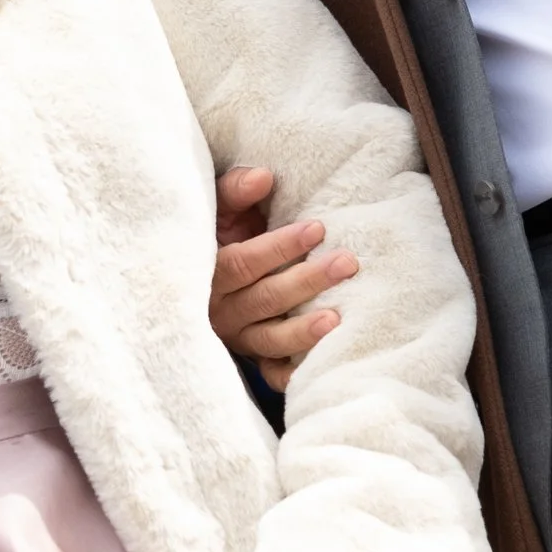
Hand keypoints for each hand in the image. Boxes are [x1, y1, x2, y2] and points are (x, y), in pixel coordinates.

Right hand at [211, 168, 356, 378]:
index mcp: (207, 273)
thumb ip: (235, 190)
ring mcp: (237, 338)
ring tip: (337, 319)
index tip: (318, 229)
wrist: (204, 276)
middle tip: (346, 263)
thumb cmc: (221, 234)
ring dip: (303, 331)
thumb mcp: (219, 210)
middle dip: (306, 282)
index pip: (243, 263)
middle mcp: (219, 311)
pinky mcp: (253, 358)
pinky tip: (323, 364)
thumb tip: (263, 177)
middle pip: (264, 299)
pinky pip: (273, 372)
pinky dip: (294, 374)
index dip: (279, 247)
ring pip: (270, 339)